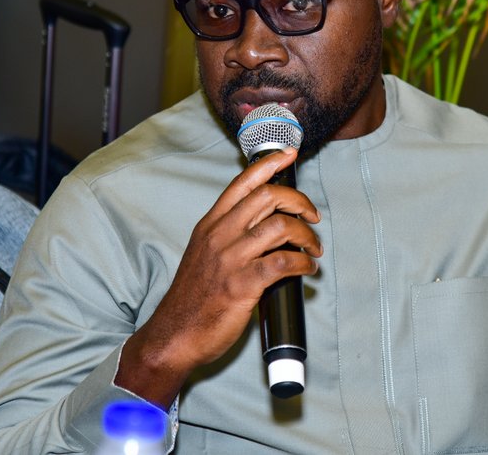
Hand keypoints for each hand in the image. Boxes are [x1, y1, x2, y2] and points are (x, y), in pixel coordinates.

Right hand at [116, 147, 321, 406]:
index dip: (270, 163)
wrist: (174, 335)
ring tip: (313, 249)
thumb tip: (270, 221)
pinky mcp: (242, 285)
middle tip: (312, 217)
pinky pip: (283, 263)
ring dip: (307, 236)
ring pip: (281, 226)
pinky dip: (303, 263)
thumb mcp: (204, 253)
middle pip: (268, 196)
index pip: (243, 182)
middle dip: (300, 202)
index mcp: (211, 224)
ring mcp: (231, 259)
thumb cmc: (194, 297)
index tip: (289, 154)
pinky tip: (307, 270)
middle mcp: (220, 235)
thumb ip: (230, 234)